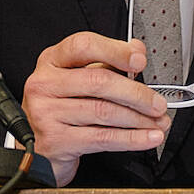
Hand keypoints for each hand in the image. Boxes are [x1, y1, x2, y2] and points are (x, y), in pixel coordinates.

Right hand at [22, 31, 171, 184]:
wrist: (34, 147)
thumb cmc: (60, 108)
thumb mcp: (77, 79)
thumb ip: (105, 62)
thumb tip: (136, 50)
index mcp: (51, 61)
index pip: (84, 46)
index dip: (115, 50)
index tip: (139, 60)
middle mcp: (44, 84)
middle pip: (99, 81)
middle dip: (137, 93)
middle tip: (158, 102)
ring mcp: (47, 113)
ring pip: (104, 112)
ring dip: (139, 119)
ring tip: (158, 122)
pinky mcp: (56, 141)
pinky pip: (103, 138)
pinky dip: (131, 139)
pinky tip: (147, 138)